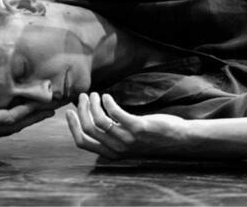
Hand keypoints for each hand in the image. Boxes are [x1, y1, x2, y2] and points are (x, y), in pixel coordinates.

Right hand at [0, 73, 55, 142]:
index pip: (10, 117)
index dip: (28, 111)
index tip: (44, 104)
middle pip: (15, 125)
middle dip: (34, 117)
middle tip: (53, 109)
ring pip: (10, 129)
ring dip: (27, 121)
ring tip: (42, 113)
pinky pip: (2, 129)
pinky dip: (15, 124)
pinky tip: (19, 118)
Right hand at [66, 92, 189, 158]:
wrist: (177, 140)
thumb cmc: (151, 138)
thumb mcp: (126, 140)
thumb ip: (110, 133)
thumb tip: (92, 116)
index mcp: (111, 152)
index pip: (82, 142)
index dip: (73, 126)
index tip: (69, 111)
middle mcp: (117, 148)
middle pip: (88, 128)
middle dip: (82, 110)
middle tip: (83, 97)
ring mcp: (127, 139)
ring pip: (98, 120)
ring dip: (93, 104)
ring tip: (95, 94)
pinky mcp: (137, 128)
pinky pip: (114, 113)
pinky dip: (107, 102)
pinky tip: (107, 96)